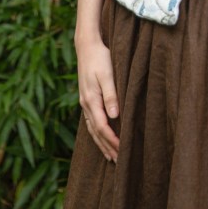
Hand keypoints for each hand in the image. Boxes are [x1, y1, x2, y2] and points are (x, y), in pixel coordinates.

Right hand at [76, 37, 119, 161]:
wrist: (87, 46)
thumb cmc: (100, 58)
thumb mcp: (108, 74)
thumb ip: (111, 95)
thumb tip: (115, 116)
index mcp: (91, 100)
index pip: (102, 127)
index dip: (112, 140)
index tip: (122, 150)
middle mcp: (86, 104)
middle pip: (96, 132)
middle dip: (107, 147)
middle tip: (119, 162)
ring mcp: (85, 102)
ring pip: (92, 129)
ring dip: (101, 143)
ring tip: (110, 156)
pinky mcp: (86, 98)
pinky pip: (91, 122)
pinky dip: (96, 133)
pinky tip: (101, 136)